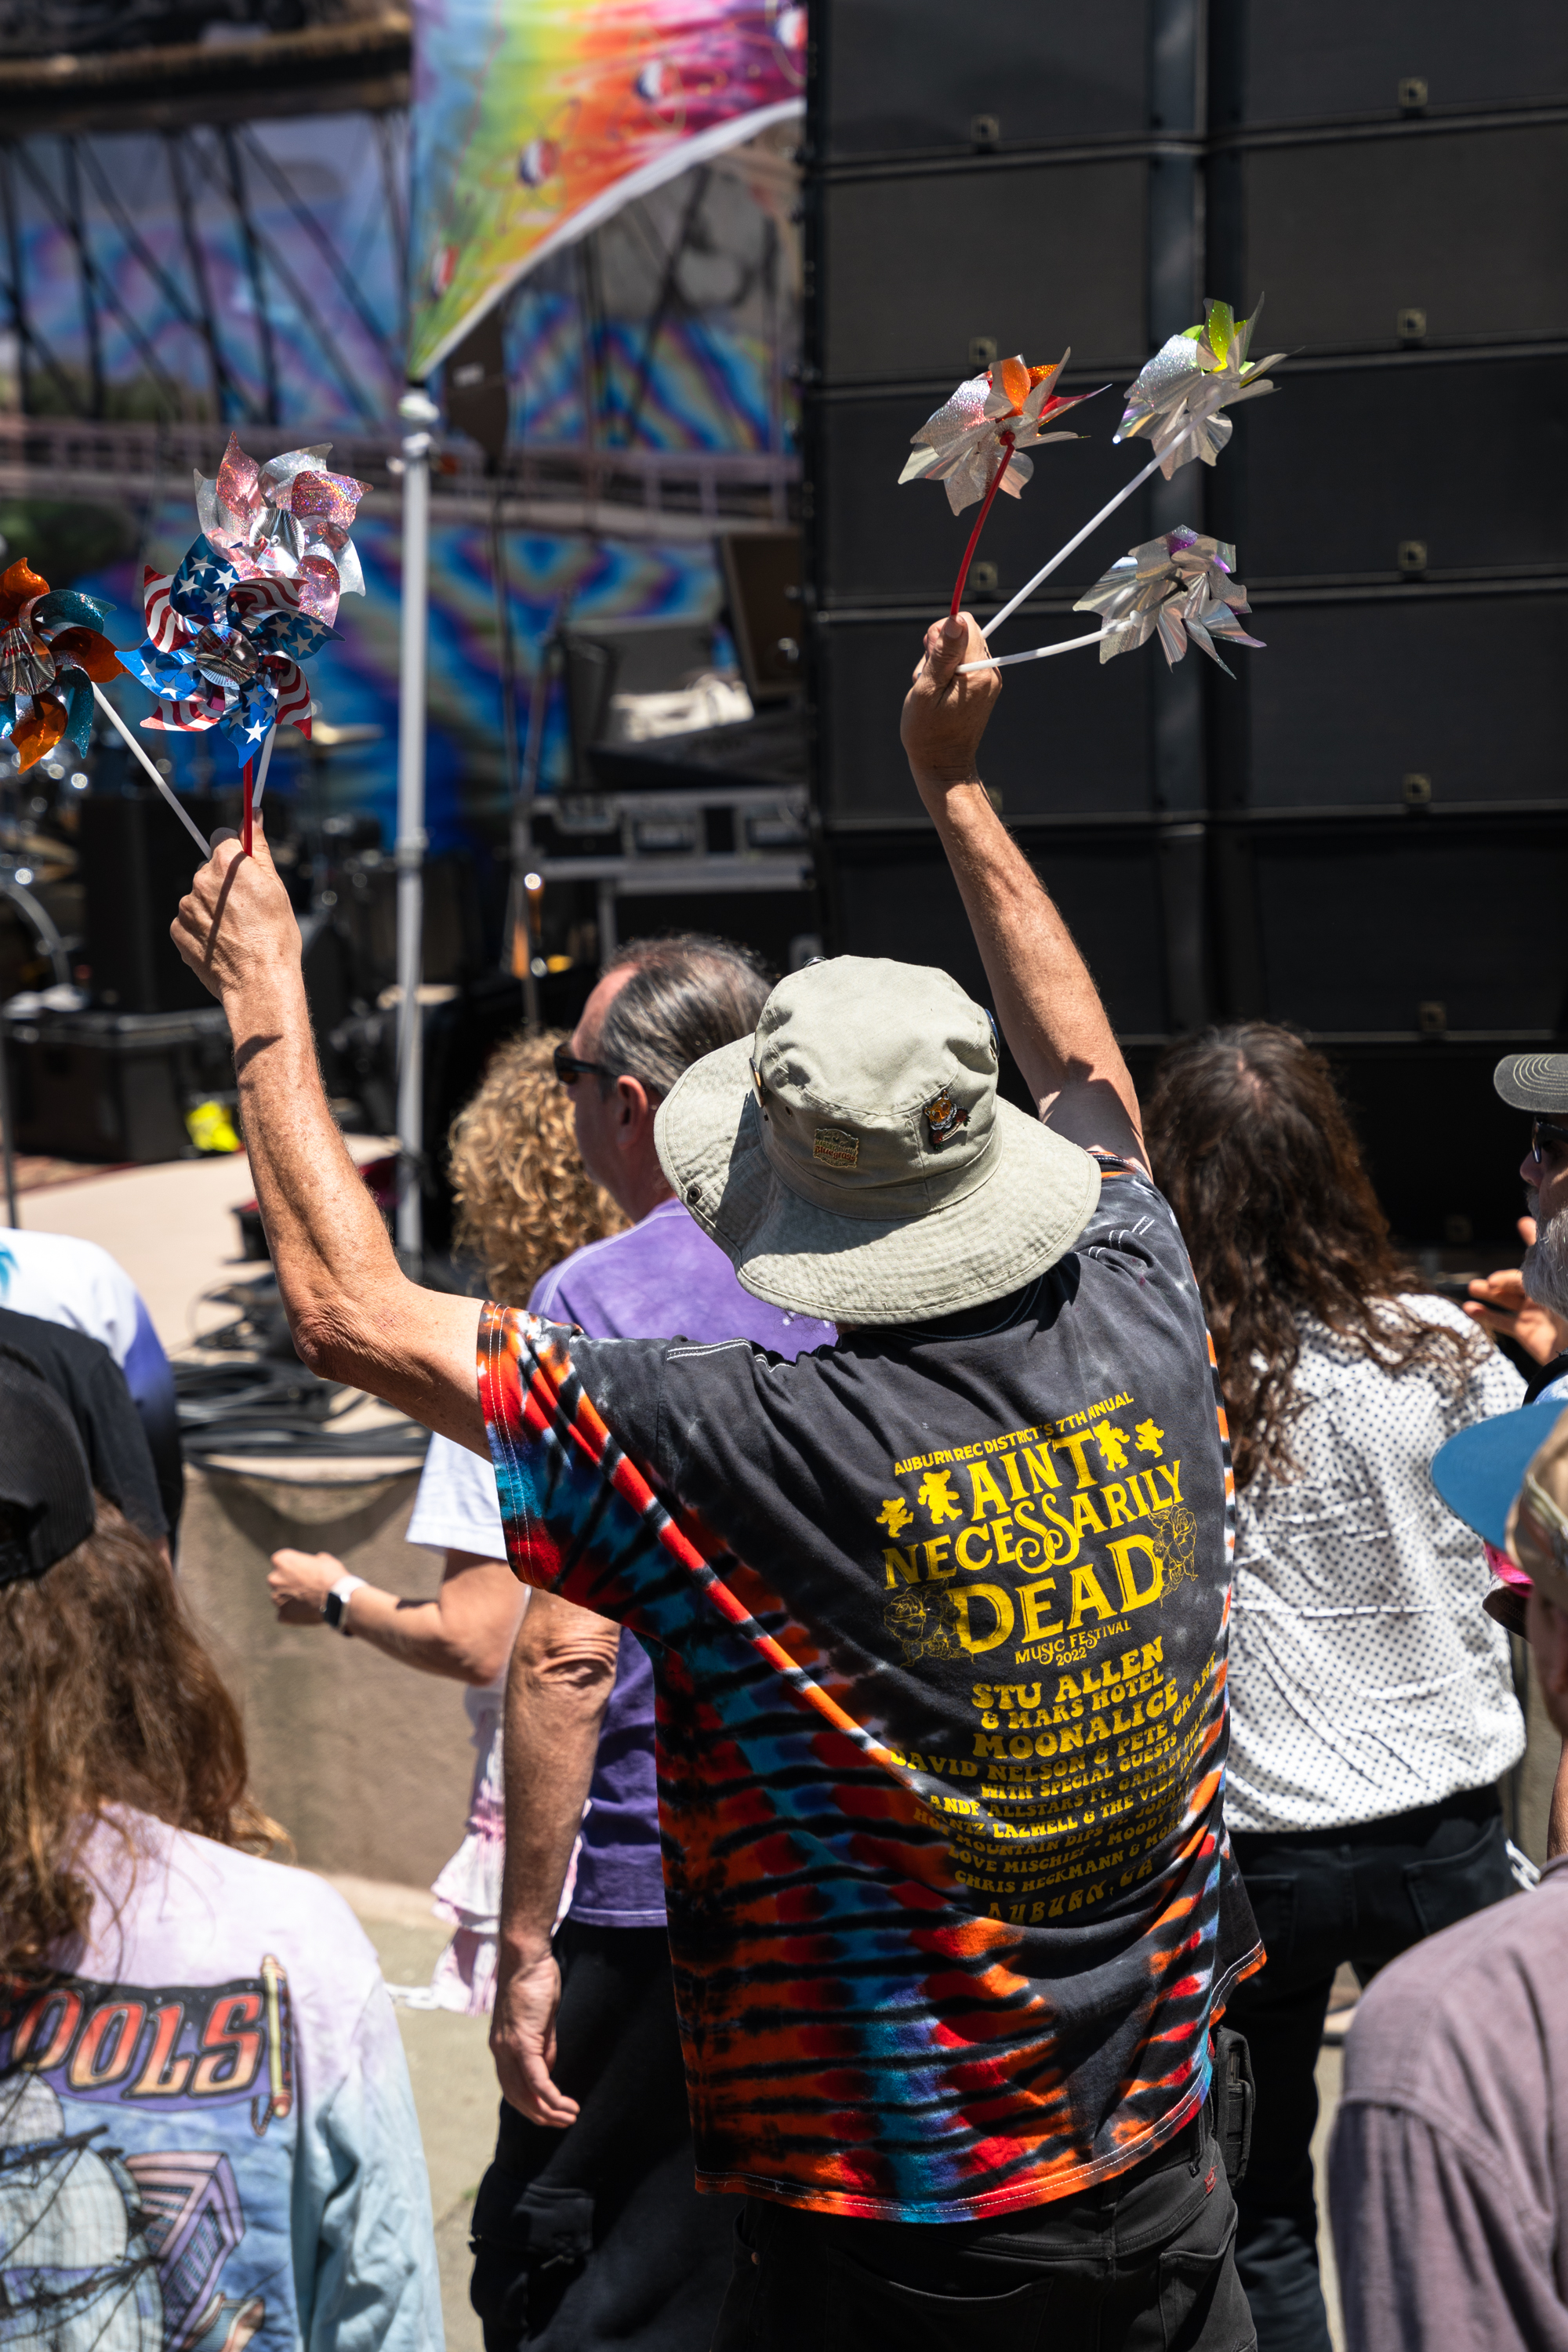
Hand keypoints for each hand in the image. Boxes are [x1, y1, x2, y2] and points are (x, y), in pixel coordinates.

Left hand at [170, 813, 302, 1009]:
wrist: (259, 982)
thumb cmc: (274, 937)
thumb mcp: (275, 887)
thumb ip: (258, 848)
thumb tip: (254, 816)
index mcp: (226, 864)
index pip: (223, 838)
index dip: (236, 853)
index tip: (245, 867)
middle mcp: (200, 881)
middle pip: (211, 870)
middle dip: (226, 885)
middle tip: (249, 910)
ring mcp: (186, 907)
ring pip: (200, 898)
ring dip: (214, 909)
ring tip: (238, 933)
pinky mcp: (178, 930)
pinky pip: (190, 922)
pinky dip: (203, 930)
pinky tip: (223, 944)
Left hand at [268, 1547, 343, 1627]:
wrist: (338, 1598)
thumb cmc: (332, 1575)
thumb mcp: (323, 1560)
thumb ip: (311, 1561)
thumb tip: (313, 1564)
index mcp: (282, 1560)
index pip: (281, 1562)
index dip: (293, 1567)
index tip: (303, 1572)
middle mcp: (274, 1578)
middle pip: (278, 1581)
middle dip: (288, 1584)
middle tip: (305, 1587)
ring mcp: (276, 1598)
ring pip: (280, 1598)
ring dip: (289, 1599)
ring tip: (308, 1601)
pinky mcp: (282, 1615)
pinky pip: (285, 1614)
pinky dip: (293, 1614)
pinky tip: (306, 1612)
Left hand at [490, 1944, 577, 2126]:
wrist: (525, 1957)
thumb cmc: (535, 1981)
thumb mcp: (540, 2020)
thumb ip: (543, 2046)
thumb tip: (548, 2070)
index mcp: (502, 2046)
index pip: (512, 2087)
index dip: (529, 2104)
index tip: (548, 2113)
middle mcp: (500, 2051)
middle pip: (515, 2097)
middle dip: (538, 2115)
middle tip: (561, 2123)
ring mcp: (508, 2048)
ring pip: (525, 2093)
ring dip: (547, 2111)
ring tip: (568, 2119)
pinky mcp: (522, 2041)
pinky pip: (536, 2078)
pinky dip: (550, 2096)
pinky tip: (564, 2105)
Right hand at [900, 611, 1000, 798]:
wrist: (943, 766)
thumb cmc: (928, 733)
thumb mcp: (927, 690)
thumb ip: (942, 654)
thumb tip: (956, 620)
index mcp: (977, 672)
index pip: (965, 624)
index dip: (941, 633)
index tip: (930, 656)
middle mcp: (989, 673)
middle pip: (963, 634)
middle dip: (939, 650)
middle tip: (928, 680)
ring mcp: (988, 681)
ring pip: (961, 650)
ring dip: (940, 663)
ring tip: (931, 691)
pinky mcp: (983, 688)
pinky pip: (963, 666)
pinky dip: (947, 675)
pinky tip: (938, 694)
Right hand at [1464, 1217, 1567, 1366]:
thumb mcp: (1558, 1285)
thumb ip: (1545, 1261)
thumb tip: (1528, 1222)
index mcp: (1553, 1283)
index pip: (1540, 1259)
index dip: (1531, 1240)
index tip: (1523, 1223)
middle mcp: (1543, 1296)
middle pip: (1517, 1280)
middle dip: (1503, 1278)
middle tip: (1493, 1282)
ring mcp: (1533, 1314)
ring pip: (1505, 1298)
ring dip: (1489, 1292)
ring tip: (1474, 1287)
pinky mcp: (1524, 1331)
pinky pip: (1500, 1321)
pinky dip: (1484, 1315)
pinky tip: (1470, 1308)